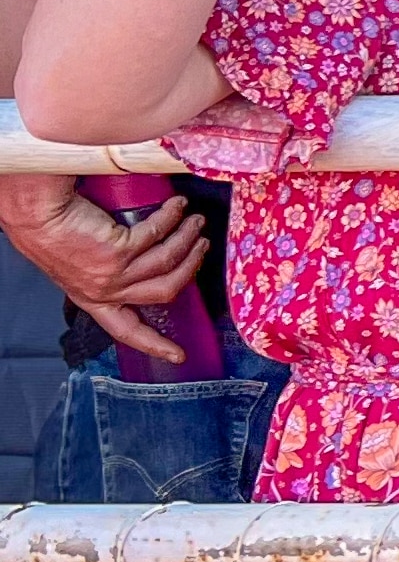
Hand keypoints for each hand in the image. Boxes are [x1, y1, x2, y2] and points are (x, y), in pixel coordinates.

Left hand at [0, 177, 207, 363]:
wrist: (34, 212)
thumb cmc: (49, 228)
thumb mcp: (76, 264)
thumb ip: (104, 271)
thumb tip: (139, 265)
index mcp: (92, 298)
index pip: (125, 330)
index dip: (154, 344)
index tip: (177, 355)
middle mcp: (104, 290)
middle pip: (164, 291)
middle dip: (190, 269)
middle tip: (202, 247)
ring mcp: (112, 273)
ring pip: (166, 262)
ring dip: (187, 240)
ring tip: (196, 222)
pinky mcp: (117, 250)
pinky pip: (156, 235)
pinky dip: (172, 218)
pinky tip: (178, 206)